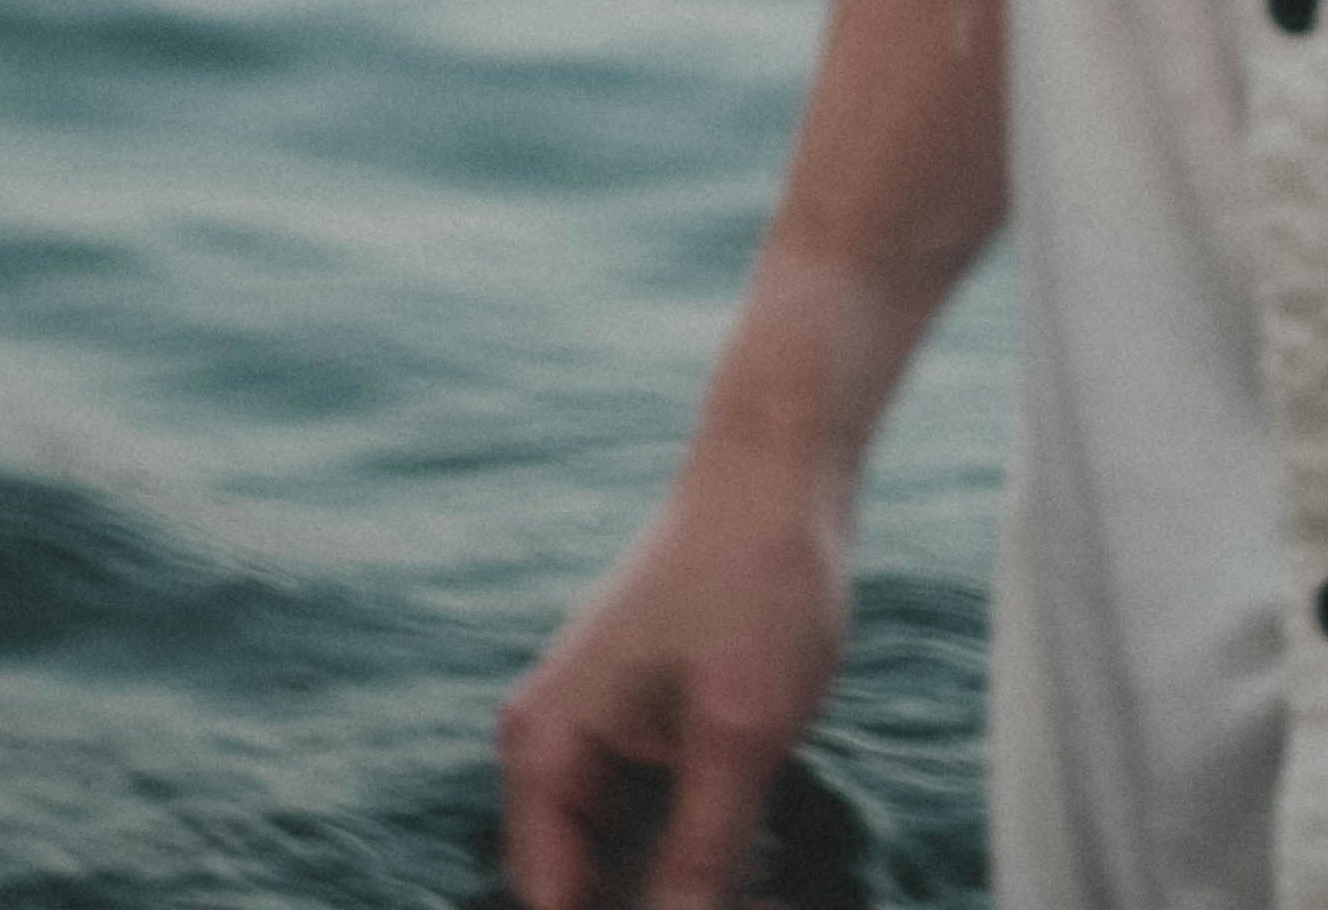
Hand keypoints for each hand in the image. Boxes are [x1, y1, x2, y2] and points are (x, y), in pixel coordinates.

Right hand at [495, 432, 853, 909]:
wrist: (783, 462)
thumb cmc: (756, 576)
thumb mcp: (740, 728)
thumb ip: (700, 855)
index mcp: (544, 754)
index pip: (551, 905)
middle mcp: (553, 753)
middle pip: (589, 892)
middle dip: (663, 907)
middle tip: (759, 903)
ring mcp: (597, 738)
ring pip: (629, 868)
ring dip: (691, 893)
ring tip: (769, 893)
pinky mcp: (644, 730)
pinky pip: (658, 825)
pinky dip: (705, 854)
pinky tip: (767, 871)